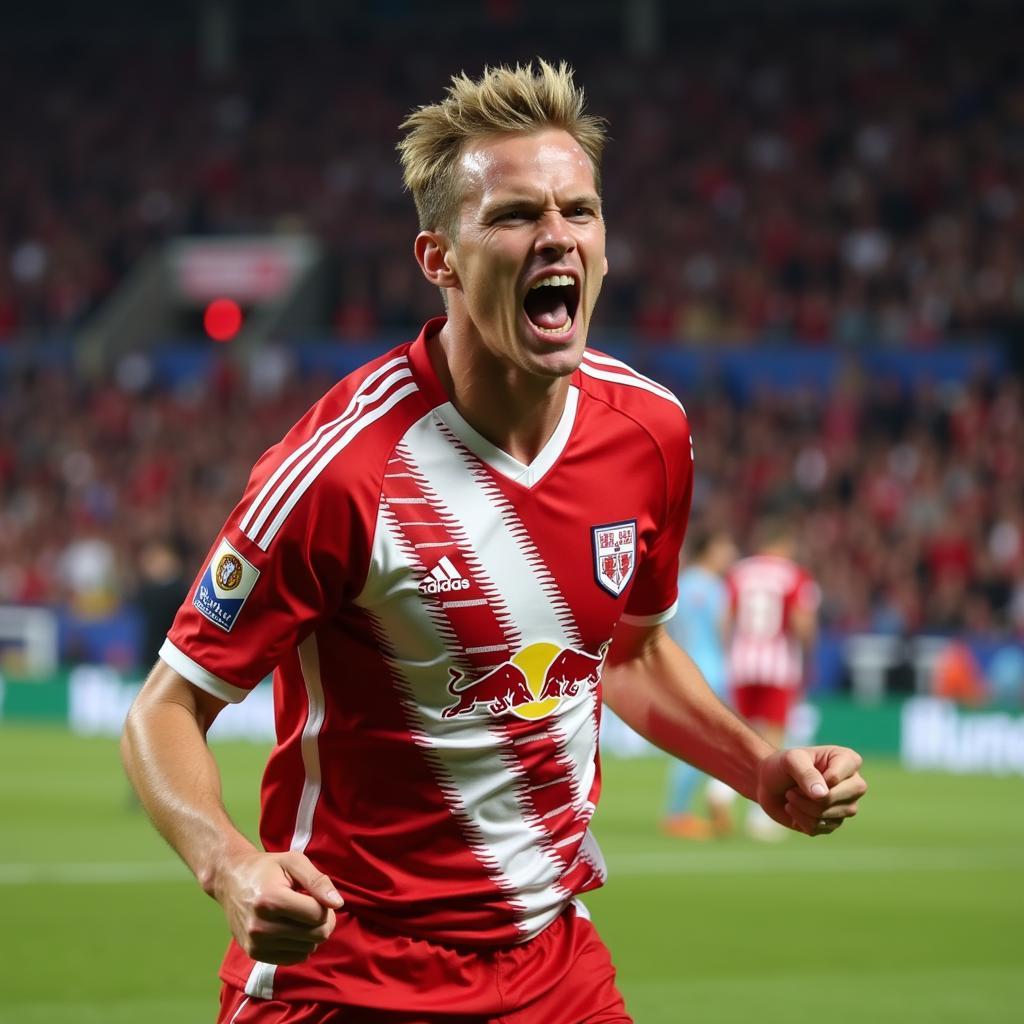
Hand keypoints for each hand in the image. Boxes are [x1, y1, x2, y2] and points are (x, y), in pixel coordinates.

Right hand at [212, 849, 343, 964]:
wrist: (231, 880)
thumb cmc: (267, 868)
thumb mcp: (294, 862)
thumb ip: (318, 881)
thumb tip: (338, 904)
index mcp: (270, 900)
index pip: (317, 915)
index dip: (325, 904)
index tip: (316, 895)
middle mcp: (260, 926)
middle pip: (315, 935)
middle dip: (322, 920)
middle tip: (312, 905)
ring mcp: (256, 943)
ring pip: (307, 949)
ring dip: (310, 933)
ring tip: (297, 915)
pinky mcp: (254, 954)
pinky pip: (294, 958)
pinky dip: (300, 944)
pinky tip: (290, 927)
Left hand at [756, 746, 866, 836]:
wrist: (768, 784)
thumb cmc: (782, 765)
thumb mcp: (791, 760)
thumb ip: (806, 773)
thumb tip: (823, 795)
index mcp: (849, 760)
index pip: (837, 778)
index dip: (813, 780)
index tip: (799, 772)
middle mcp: (854, 784)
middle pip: (839, 801)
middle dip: (809, 798)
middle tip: (792, 788)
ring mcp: (846, 806)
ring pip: (829, 817)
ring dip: (802, 807)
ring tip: (791, 795)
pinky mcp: (833, 823)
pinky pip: (819, 828)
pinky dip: (800, 819)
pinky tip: (793, 808)